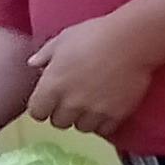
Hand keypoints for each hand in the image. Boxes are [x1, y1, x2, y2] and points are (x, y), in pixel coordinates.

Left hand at [23, 19, 154, 135]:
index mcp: (52, 84)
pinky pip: (104, 129)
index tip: (50, 100)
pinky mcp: (115, 115)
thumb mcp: (63, 39)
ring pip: (82, 127)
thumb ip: (45, 54)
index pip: (37, 112)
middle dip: (63, 113)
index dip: (42, 107)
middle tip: (73, 100)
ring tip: (91, 104)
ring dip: (84, 118)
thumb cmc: (94, 34)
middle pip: (59, 123)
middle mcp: (70, 102)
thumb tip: (32, 65)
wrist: (131, 41)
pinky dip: (103, 122)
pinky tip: (107, 107)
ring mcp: (93, 111)